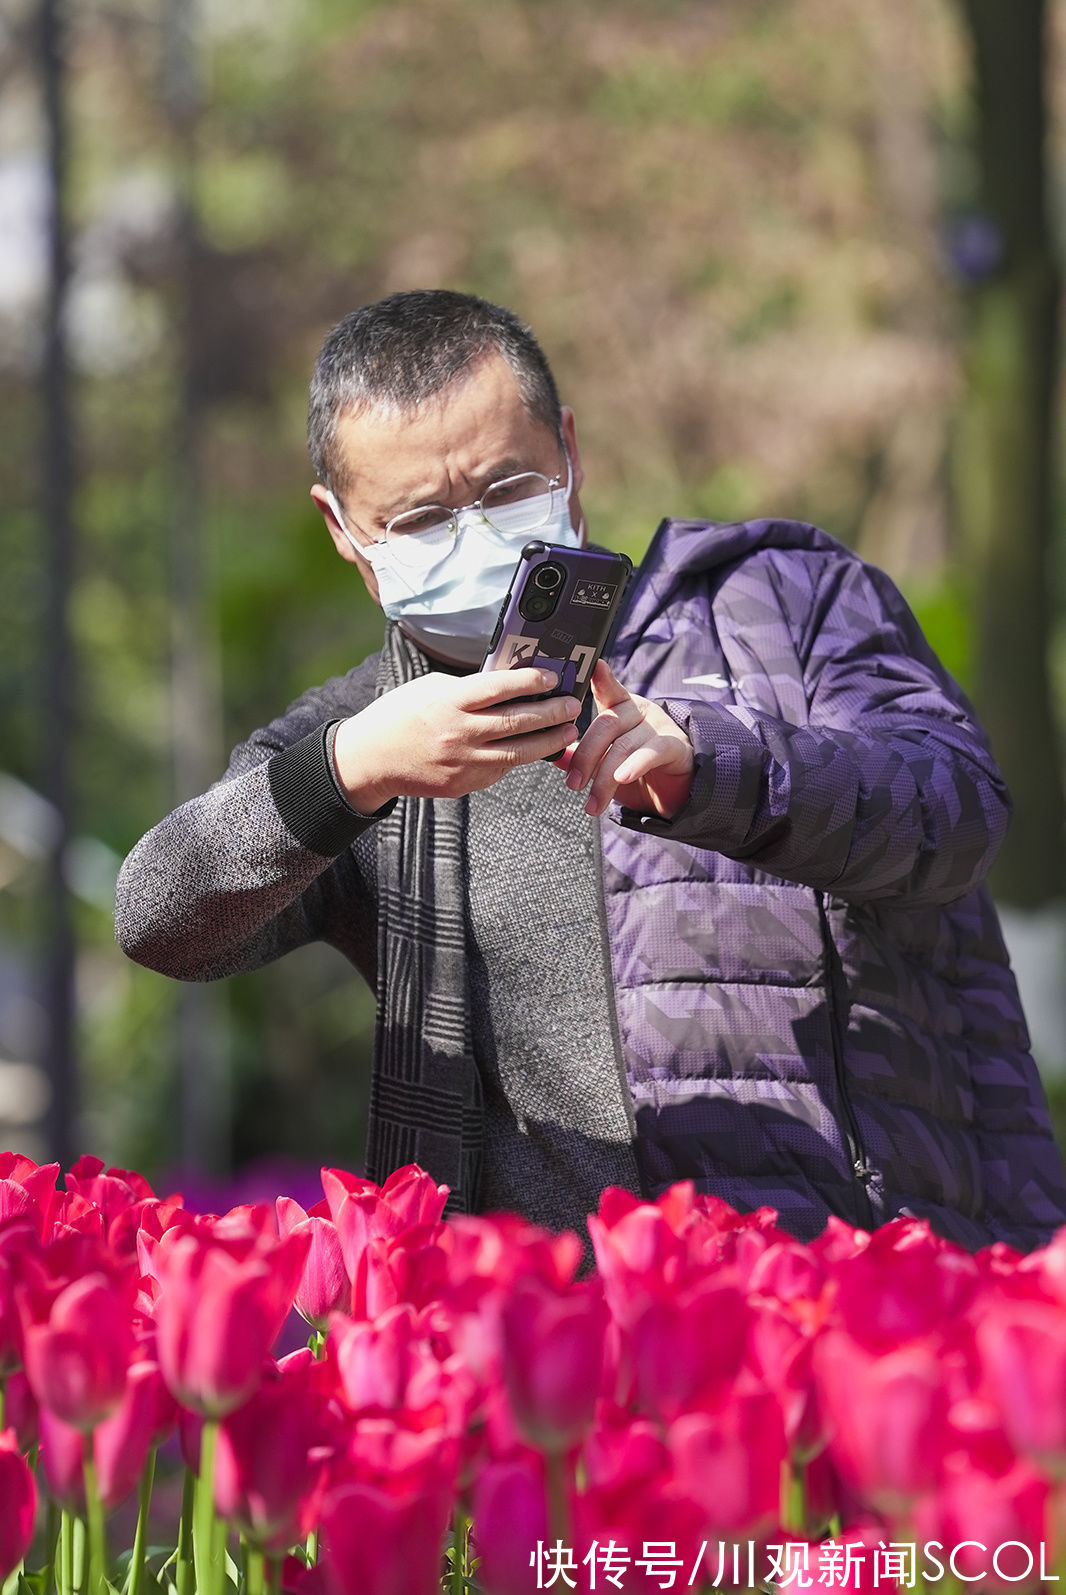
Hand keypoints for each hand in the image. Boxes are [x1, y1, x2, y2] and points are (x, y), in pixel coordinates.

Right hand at [332, 667, 581, 809]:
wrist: (371, 759)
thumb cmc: (400, 715)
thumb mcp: (430, 689)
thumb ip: (468, 688)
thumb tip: (507, 686)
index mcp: (450, 702)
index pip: (500, 688)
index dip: (531, 682)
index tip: (553, 678)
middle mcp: (459, 733)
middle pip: (517, 722)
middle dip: (551, 712)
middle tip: (572, 705)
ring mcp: (463, 762)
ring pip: (518, 753)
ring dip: (549, 742)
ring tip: (568, 731)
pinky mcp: (464, 784)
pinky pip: (500, 770)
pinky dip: (520, 758)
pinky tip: (535, 748)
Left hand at [559, 660, 694, 818]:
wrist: (675, 791)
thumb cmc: (637, 771)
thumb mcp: (606, 763)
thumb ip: (582, 757)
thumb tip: (552, 755)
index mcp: (620, 708)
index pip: (607, 689)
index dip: (600, 677)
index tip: (592, 666)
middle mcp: (639, 710)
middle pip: (606, 725)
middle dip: (585, 757)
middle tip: (573, 785)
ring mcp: (659, 725)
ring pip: (624, 746)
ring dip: (604, 779)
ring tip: (592, 804)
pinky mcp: (675, 745)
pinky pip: (651, 752)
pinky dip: (634, 766)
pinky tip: (621, 780)